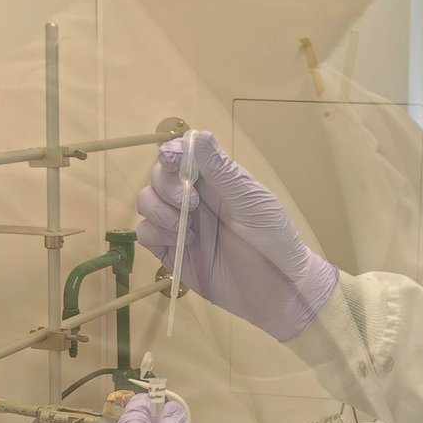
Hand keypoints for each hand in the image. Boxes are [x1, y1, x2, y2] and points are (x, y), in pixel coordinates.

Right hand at [136, 133, 337, 341]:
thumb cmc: (273, 237)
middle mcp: (193, 199)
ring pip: (146, 202)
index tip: (172, 161)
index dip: (171, 155)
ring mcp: (180, 225)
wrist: (277, 288)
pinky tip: (181, 243)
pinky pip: (145, 234)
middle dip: (166, 185)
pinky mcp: (171, 252)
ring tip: (185, 226)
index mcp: (215, 180)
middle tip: (191, 203)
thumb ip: (221, 170)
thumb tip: (198, 134)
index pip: (181, 156)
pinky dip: (155, 233)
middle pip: (158, 177)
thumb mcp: (250, 199)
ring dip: (158, 209)